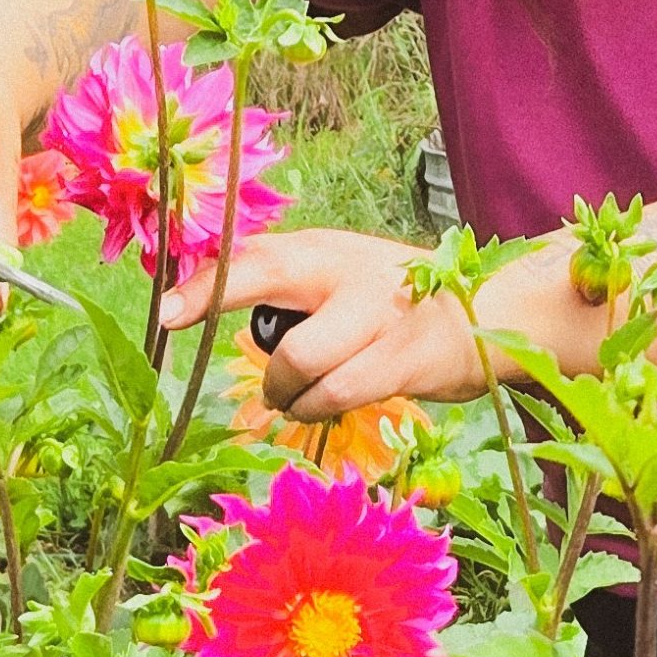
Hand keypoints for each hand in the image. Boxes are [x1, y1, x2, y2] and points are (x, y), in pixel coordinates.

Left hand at [157, 228, 490, 421]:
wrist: (491, 312)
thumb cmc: (391, 306)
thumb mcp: (337, 278)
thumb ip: (283, 286)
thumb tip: (200, 304)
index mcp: (322, 249)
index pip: (254, 255)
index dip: (205, 283)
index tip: (165, 312)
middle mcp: (347, 269)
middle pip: (269, 281)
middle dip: (224, 319)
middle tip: (242, 369)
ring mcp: (379, 312)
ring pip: (300, 363)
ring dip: (286, 394)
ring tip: (294, 397)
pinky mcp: (406, 357)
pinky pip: (341, 393)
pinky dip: (320, 407)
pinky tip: (326, 403)